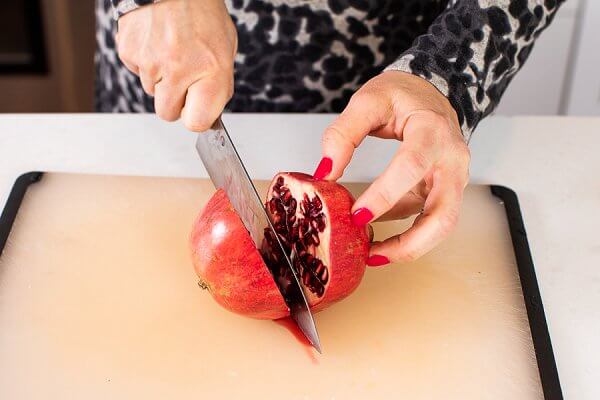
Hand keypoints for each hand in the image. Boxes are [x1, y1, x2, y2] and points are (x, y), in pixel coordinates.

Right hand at [116, 0, 236, 130]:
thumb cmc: (204, 15)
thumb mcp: (225, 50)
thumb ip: (218, 85)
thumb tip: (208, 114)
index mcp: (210, 71)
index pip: (196, 122)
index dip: (197, 118)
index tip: (198, 110)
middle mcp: (178, 69)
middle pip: (167, 113)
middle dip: (175, 102)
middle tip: (184, 79)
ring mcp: (150, 61)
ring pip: (152, 91)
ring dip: (161, 78)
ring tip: (172, 50)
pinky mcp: (129, 51)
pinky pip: (138, 71)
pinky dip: (146, 61)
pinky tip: (157, 42)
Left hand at [313, 71, 469, 265]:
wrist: (431, 92)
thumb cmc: (403, 94)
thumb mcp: (368, 101)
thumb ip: (343, 134)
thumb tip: (325, 172)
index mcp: (433, 132)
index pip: (412, 167)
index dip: (384, 194)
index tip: (356, 214)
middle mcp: (451, 160)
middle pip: (443, 214)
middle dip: (410, 243)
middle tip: (372, 254)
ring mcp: (453, 178)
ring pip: (442, 225)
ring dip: (410, 246)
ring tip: (374, 254)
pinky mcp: (444, 190)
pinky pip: (428, 219)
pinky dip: (405, 233)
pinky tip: (378, 235)